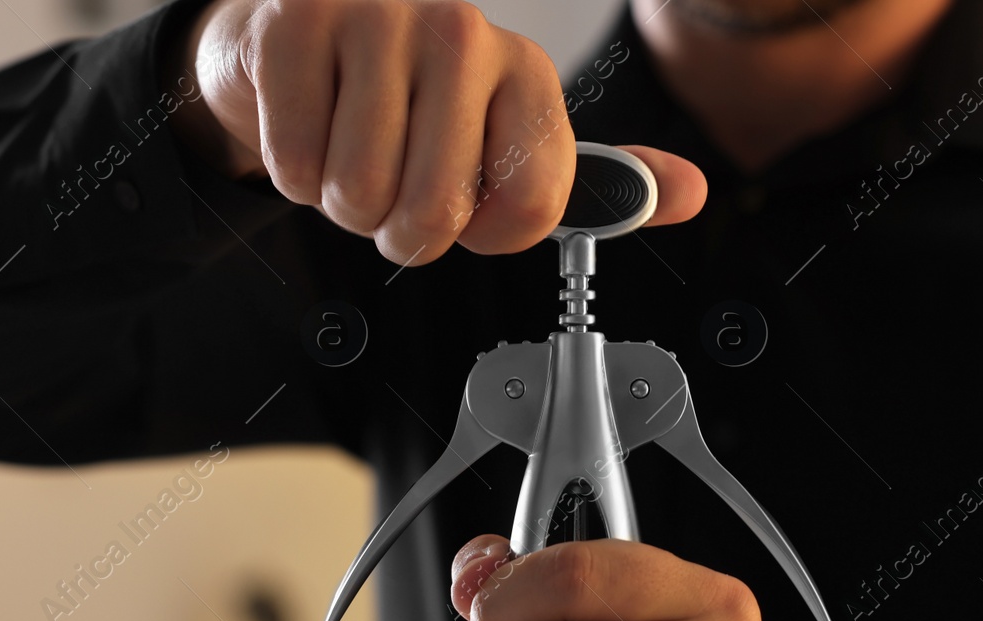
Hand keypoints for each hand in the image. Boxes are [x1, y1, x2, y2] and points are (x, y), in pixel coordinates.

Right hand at [169, 0, 706, 263]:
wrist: (303, 44)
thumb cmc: (409, 107)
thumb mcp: (508, 147)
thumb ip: (596, 183)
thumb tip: (690, 193)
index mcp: (525, 72)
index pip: (531, 209)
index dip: (484, 236)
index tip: (467, 206)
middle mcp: (463, 34)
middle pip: (433, 215)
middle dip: (398, 229)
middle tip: (391, 186)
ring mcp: (378, 21)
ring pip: (358, 195)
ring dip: (341, 201)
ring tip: (349, 151)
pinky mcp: (299, 25)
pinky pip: (295, 162)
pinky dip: (292, 170)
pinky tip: (310, 126)